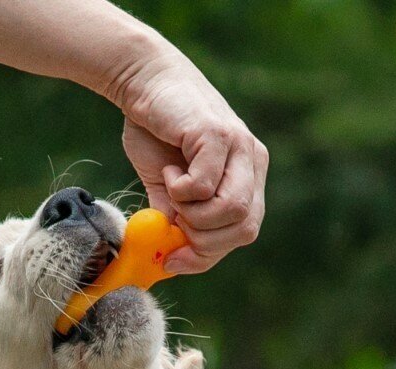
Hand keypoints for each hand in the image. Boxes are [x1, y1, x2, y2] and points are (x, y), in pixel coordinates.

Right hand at [114, 50, 267, 273]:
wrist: (143, 82)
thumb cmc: (155, 132)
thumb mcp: (168, 189)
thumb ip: (178, 221)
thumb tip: (173, 259)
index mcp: (248, 177)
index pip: (244, 232)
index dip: (209, 255)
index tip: (175, 260)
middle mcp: (252, 160)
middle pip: (245, 228)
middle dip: (204, 239)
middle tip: (174, 222)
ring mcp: (240, 145)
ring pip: (232, 210)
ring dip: (193, 214)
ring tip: (172, 189)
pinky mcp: (219, 134)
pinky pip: (206, 186)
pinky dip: (181, 190)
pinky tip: (169, 171)